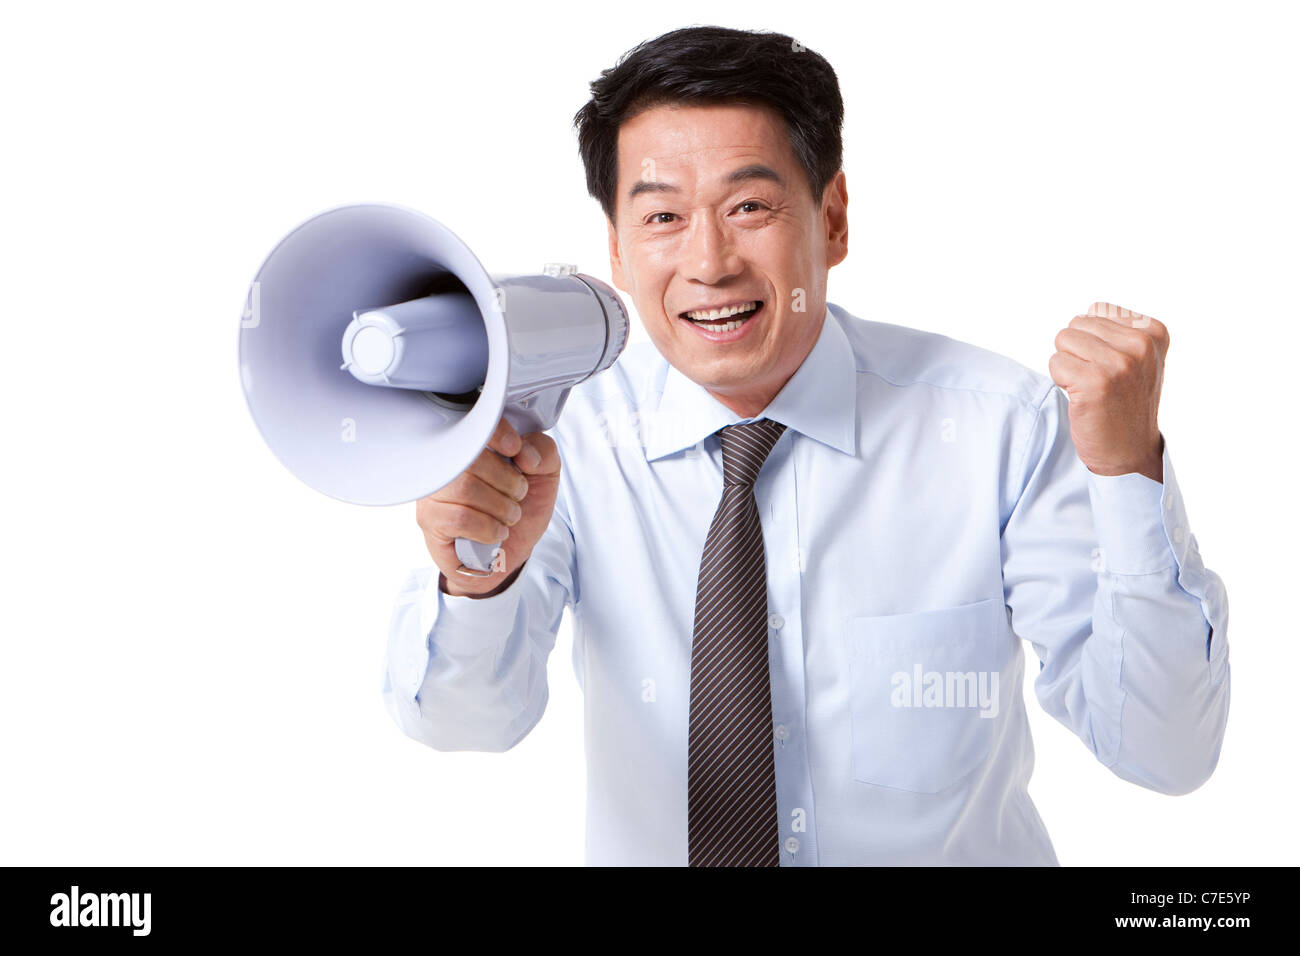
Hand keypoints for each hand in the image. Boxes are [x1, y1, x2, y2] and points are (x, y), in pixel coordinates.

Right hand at [416, 416, 561, 596]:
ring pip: (464, 488)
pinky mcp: (430, 521)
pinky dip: (488, 527)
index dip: (495, 432)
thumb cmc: (521, 507)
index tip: (515, 448)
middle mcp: (445, 462)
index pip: (471, 421)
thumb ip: (543, 452)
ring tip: (510, 515)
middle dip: (507, 481)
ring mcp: (433, 492)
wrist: (511, 550)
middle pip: (471, 459)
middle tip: (519, 494)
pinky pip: (458, 518)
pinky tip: (497, 531)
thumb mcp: (544, 475)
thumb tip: (525, 452)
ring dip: (500, 506)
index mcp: (471, 443)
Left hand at [1048, 301, 1167, 482]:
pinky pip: (1055, 363)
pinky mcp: (1095, 382)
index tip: (1113, 370)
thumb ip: (1119, 330)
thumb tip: (1090, 309)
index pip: (1095, 313)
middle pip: (1075, 325)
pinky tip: (1082, 397)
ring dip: (1068, 366)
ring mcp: (1119, 363)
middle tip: (1098, 380)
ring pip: (1062, 341)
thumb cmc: (1126, 403)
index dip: (1093, 343)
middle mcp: (1141, 345)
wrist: (1128, 451)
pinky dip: (1061, 381)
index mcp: (1154, 332)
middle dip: (1078, 353)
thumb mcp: (1139, 359)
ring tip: (1090, 387)